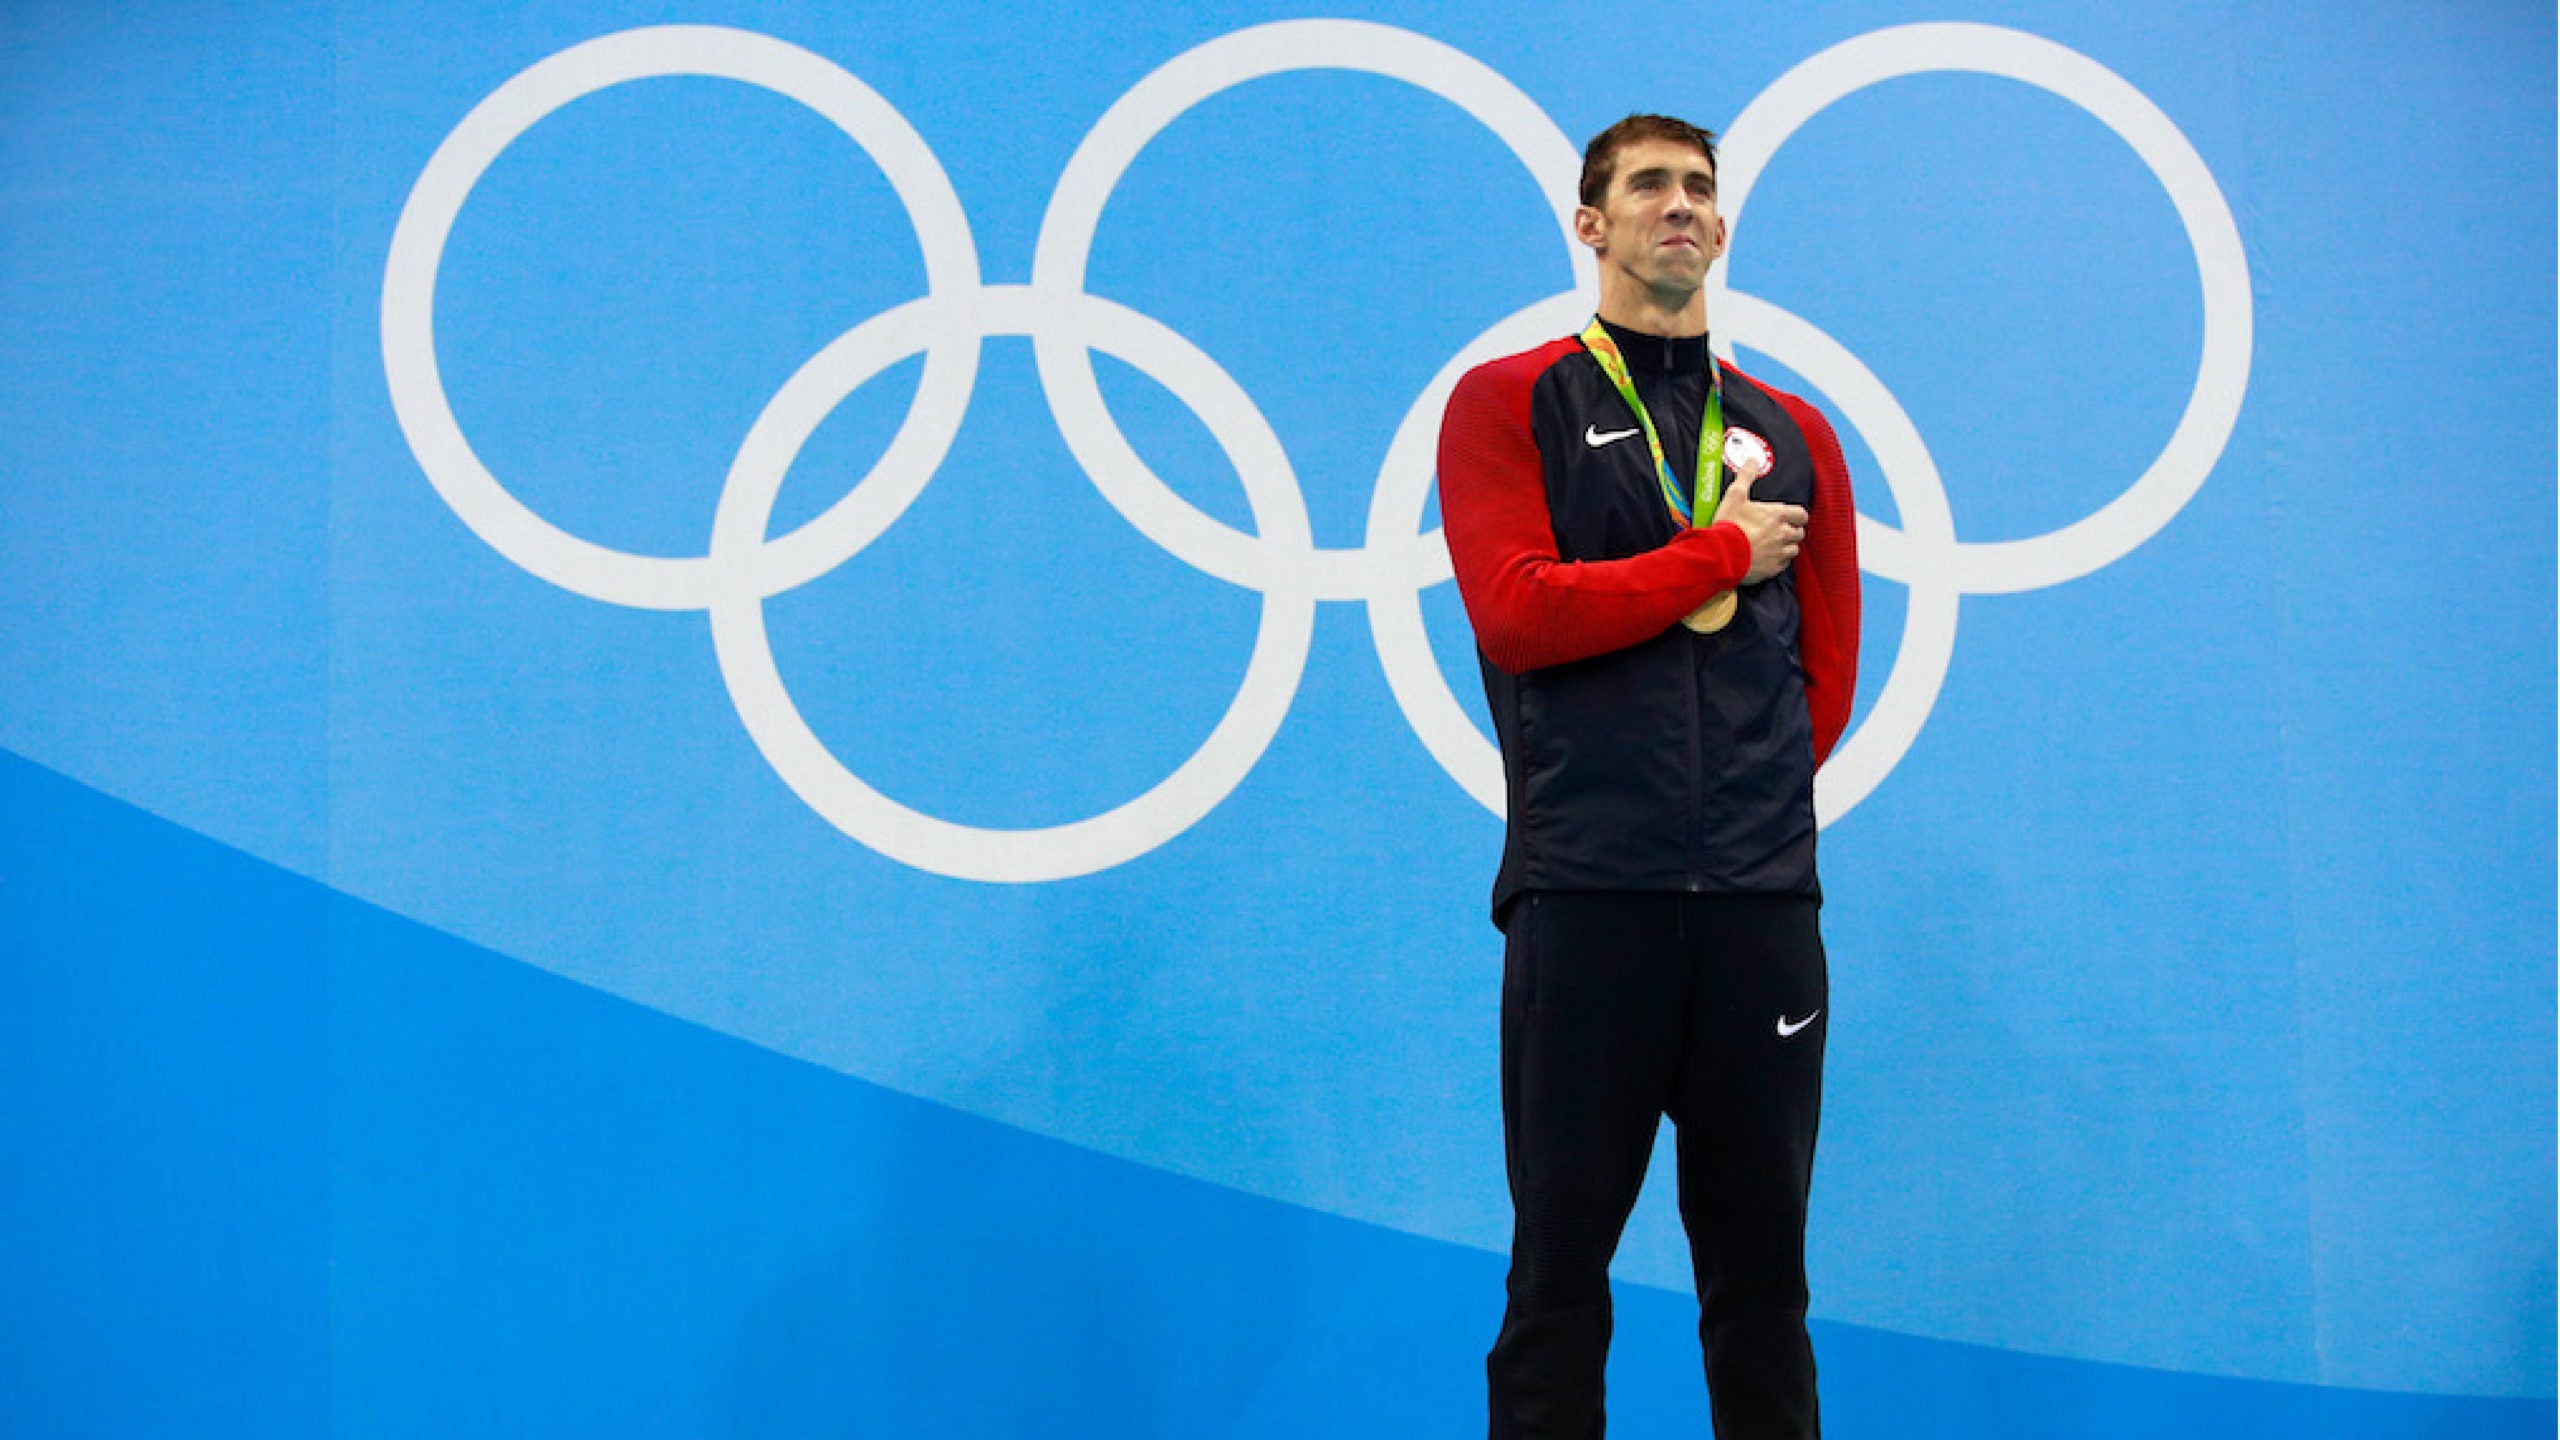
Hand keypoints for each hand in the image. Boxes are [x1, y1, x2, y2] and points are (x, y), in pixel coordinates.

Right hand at [1719, 468, 1806, 582]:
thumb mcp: (1735, 496)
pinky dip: (1778, 561)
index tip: (1789, 517)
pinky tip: (1767, 558)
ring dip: (1787, 546)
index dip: (1797, 516)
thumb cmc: (1729, 525)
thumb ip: (1746, 477)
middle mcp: (1783, 534)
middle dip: (1791, 531)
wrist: (1721, 555)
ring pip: (1794, 549)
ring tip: (1773, 545)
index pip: (1801, 514)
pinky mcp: (1772, 569)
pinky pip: (1783, 565)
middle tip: (1778, 530)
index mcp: (1778, 515)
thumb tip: (1752, 460)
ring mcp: (1779, 553)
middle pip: (1799, 533)